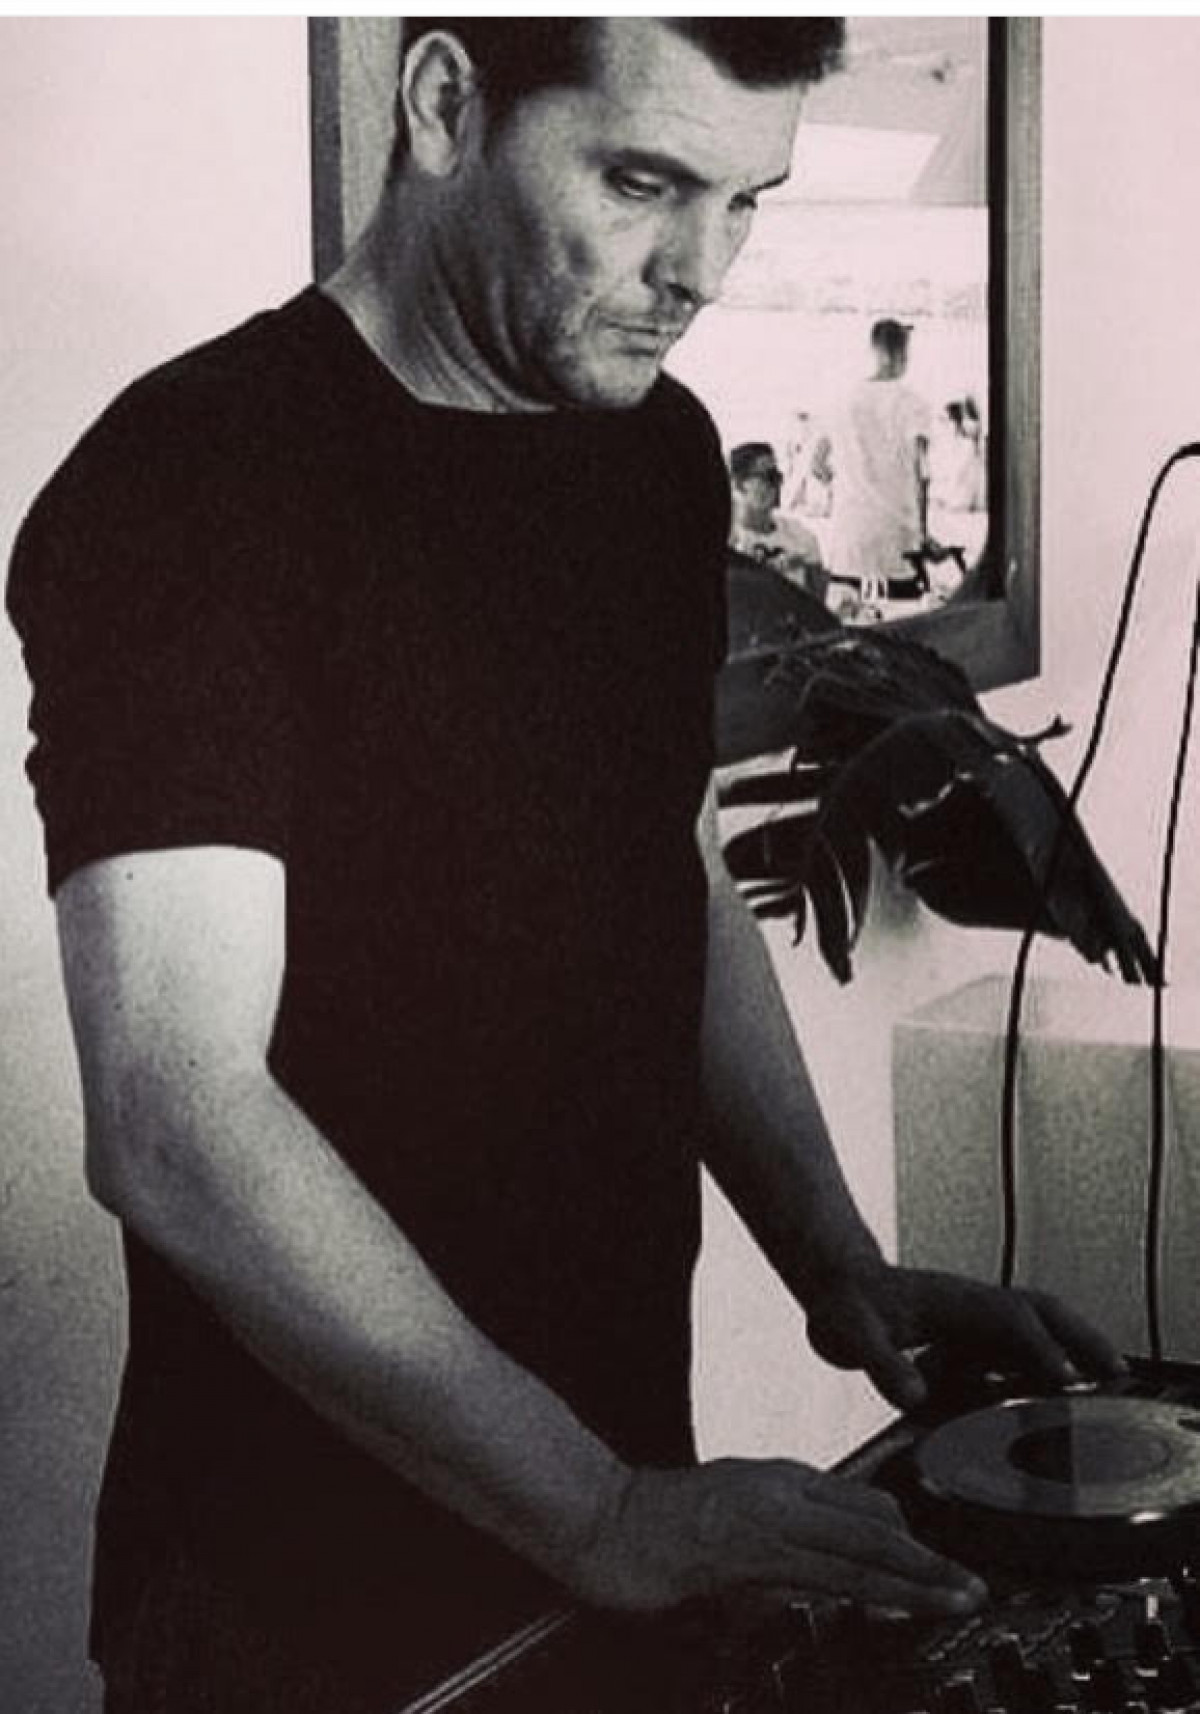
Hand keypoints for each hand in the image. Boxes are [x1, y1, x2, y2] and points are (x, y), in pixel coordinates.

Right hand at [570, 1458, 985, 1617]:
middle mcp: (778, 1495)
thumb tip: (819, 1576)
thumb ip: (774, 1542)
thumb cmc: (657, 1523)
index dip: (907, 1541)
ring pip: (853, 1550)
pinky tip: (884, 1602)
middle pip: (870, 1529)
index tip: (944, 1568)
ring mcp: (761, 1523)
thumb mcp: (726, 1522)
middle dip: (926, 1562)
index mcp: (777, 1483)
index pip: (860, 1508)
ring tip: (952, 1597)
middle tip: (973, 1588)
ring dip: (909, 1576)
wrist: (600, 1516)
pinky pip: (813, 1573)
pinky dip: (856, 1587)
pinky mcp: (740, 1554)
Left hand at [803, 1263, 1125, 1412]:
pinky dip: (1046, 1360)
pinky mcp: (969, 1332)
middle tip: (1118, 1370)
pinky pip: (1019, 1344)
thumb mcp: (851, 1334)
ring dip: (1074, 1346)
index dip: (1041, 1349)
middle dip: (1082, 1338)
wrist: (836, 1280)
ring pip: (1038, 1326)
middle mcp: (972, 1305)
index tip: (1068, 1379)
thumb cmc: (845, 1302)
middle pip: (1042, 1313)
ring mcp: (974, 1316)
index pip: (1011, 1322)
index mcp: (952, 1303)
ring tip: (1109, 1379)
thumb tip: (913, 1395)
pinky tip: (1055, 1391)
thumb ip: (881, 1364)